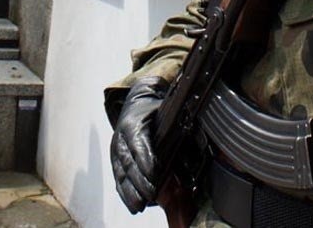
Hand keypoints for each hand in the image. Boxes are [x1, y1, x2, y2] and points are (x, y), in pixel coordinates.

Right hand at [110, 76, 167, 213]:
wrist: (134, 105)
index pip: (138, 143)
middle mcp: (121, 138)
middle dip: (140, 181)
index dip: (145, 159)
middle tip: (151, 195)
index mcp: (133, 124)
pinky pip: (118, 179)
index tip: (154, 173)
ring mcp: (116, 151)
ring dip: (131, 191)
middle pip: (129, 162)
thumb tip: (197, 135)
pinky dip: (125, 193)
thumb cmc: (153, 110)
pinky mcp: (115, 161)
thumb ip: (176, 124)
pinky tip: (133, 205)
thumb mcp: (164, 111)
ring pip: (121, 173)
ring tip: (140, 206)